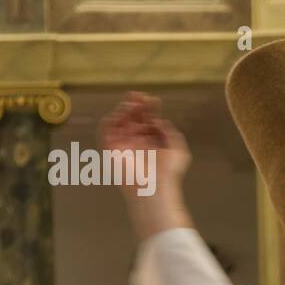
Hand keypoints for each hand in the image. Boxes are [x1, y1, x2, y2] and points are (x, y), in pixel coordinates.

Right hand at [99, 92, 194, 237]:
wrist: (155, 188)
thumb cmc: (168, 173)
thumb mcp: (178, 150)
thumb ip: (170, 133)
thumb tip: (158, 121)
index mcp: (152, 142)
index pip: (148, 120)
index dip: (149, 109)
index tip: (153, 99)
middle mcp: (137, 142)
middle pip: (134, 118)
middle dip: (136, 106)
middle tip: (139, 96)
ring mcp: (124, 145)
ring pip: (120, 122)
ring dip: (124, 110)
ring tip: (132, 103)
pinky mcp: (111, 149)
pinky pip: (106, 131)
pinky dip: (111, 120)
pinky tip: (120, 113)